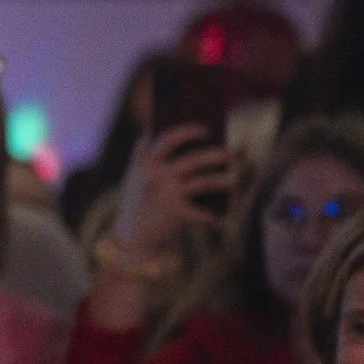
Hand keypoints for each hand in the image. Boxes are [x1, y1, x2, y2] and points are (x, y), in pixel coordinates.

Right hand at [108, 124, 236, 258]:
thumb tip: (195, 148)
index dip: (187, 131)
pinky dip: (209, 217)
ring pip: (203, 182)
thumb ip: (153, 159)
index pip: (167, 138)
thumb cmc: (140, 201)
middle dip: (214, 154)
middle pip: (193, 158)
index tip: (203, 129)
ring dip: (222, 181)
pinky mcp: (174, 213)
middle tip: (230, 153)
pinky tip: (216, 217)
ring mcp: (165, 193)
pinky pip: (200, 213)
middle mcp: (154, 174)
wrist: (130, 235)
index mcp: (144, 161)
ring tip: (233, 180)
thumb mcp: (138, 177)